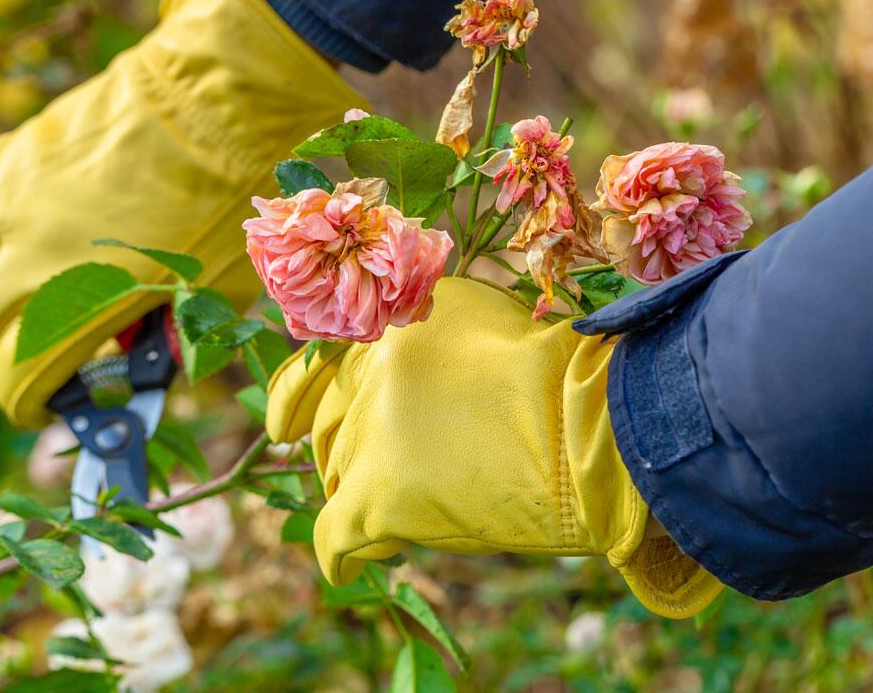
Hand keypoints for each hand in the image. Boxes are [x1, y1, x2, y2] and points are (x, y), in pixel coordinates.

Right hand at [0, 0, 364, 426]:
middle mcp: (34, 250)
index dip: (25, 400)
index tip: (38, 407)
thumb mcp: (215, 291)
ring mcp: (13, 198)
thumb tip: (147, 373)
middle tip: (23, 365)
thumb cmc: (232, 201)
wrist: (222, 101)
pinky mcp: (11, 156)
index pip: (21, 372)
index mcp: (88, 296)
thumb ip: (174, 340)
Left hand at [266, 277, 722, 617]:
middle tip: (378, 468)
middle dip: (345, 450)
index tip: (284, 424)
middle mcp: (365, 378)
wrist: (589, 425)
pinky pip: (335, 535)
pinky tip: (353, 559)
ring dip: (358, 492)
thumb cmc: (556, 370)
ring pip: (335, 477)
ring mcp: (368, 438)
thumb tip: (397, 340)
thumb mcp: (482, 313)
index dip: (296, 399)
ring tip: (398, 504)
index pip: (314, 367)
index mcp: (386, 330)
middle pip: (330, 428)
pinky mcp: (377, 498)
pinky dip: (340, 551)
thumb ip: (424, 324)